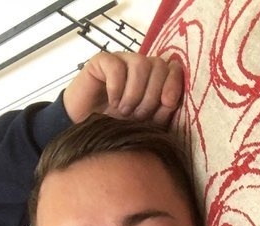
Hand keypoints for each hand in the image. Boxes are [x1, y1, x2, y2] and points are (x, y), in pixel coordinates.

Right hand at [63, 51, 183, 125]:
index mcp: (154, 79)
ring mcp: (121, 61)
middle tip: (138, 116)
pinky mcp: (101, 61)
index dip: (174, 82)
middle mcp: (139, 66)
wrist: (85, 130)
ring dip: (134, 93)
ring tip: (123, 111)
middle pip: (158, 66)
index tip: (168, 102)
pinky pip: (116, 66)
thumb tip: (173, 99)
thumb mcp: (145, 125)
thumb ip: (162, 112)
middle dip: (151, 95)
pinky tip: (112, 101)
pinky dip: (117, 87)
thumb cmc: (117, 127)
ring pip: (140, 64)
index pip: (172, 68)